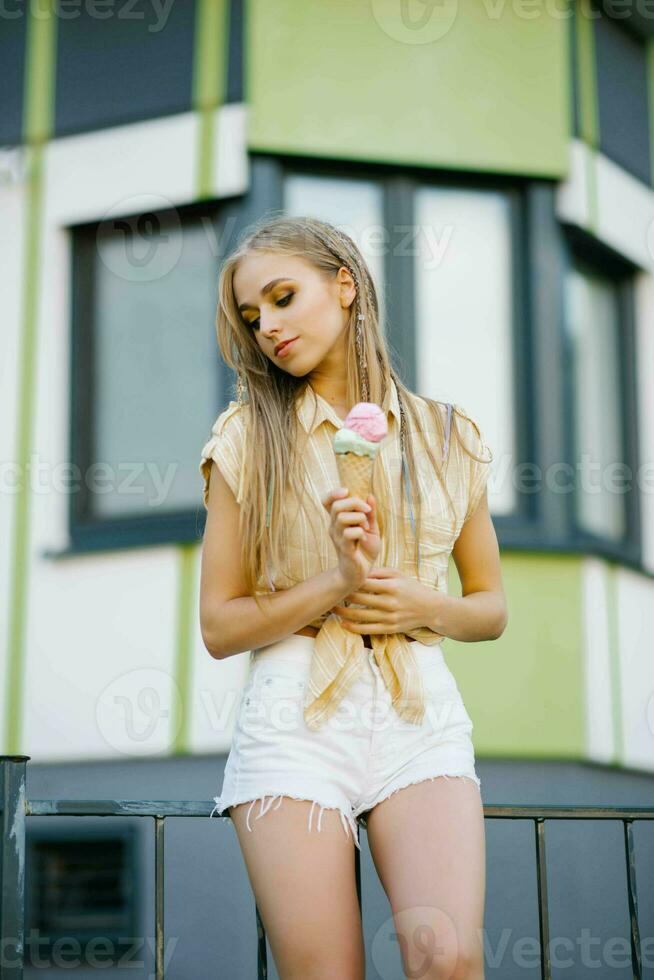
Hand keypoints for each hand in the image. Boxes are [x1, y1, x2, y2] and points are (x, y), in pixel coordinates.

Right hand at [322, 488, 380, 590]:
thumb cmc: (364, 551)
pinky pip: (349, 533)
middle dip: (355, 503)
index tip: (347, 492)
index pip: (327, 501)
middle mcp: (334, 527)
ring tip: (365, 528)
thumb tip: (370, 496)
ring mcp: (338, 538)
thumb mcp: (371, 529)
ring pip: (343, 517)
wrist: (360, 574)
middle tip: (367, 511)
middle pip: (338, 505)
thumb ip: (370, 513)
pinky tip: (363, 539)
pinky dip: (360, 533)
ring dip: (359, 518)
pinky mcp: (344, 549)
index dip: (334, 493)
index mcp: (338, 520)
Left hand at [331, 566, 445, 637]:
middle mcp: (390, 602)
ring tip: (332, 608)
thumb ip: (379, 572)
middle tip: (330, 593)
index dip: (350, 581)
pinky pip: (368, 629)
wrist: (431, 608)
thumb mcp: (398, 574)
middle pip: (359, 599)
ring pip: (360, 616)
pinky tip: (343, 624)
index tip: (338, 579)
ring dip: (343, 613)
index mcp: (391, 586)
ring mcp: (390, 617)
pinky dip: (353, 628)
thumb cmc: (412, 588)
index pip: (365, 582)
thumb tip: (359, 571)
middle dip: (343, 596)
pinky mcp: (390, 628)